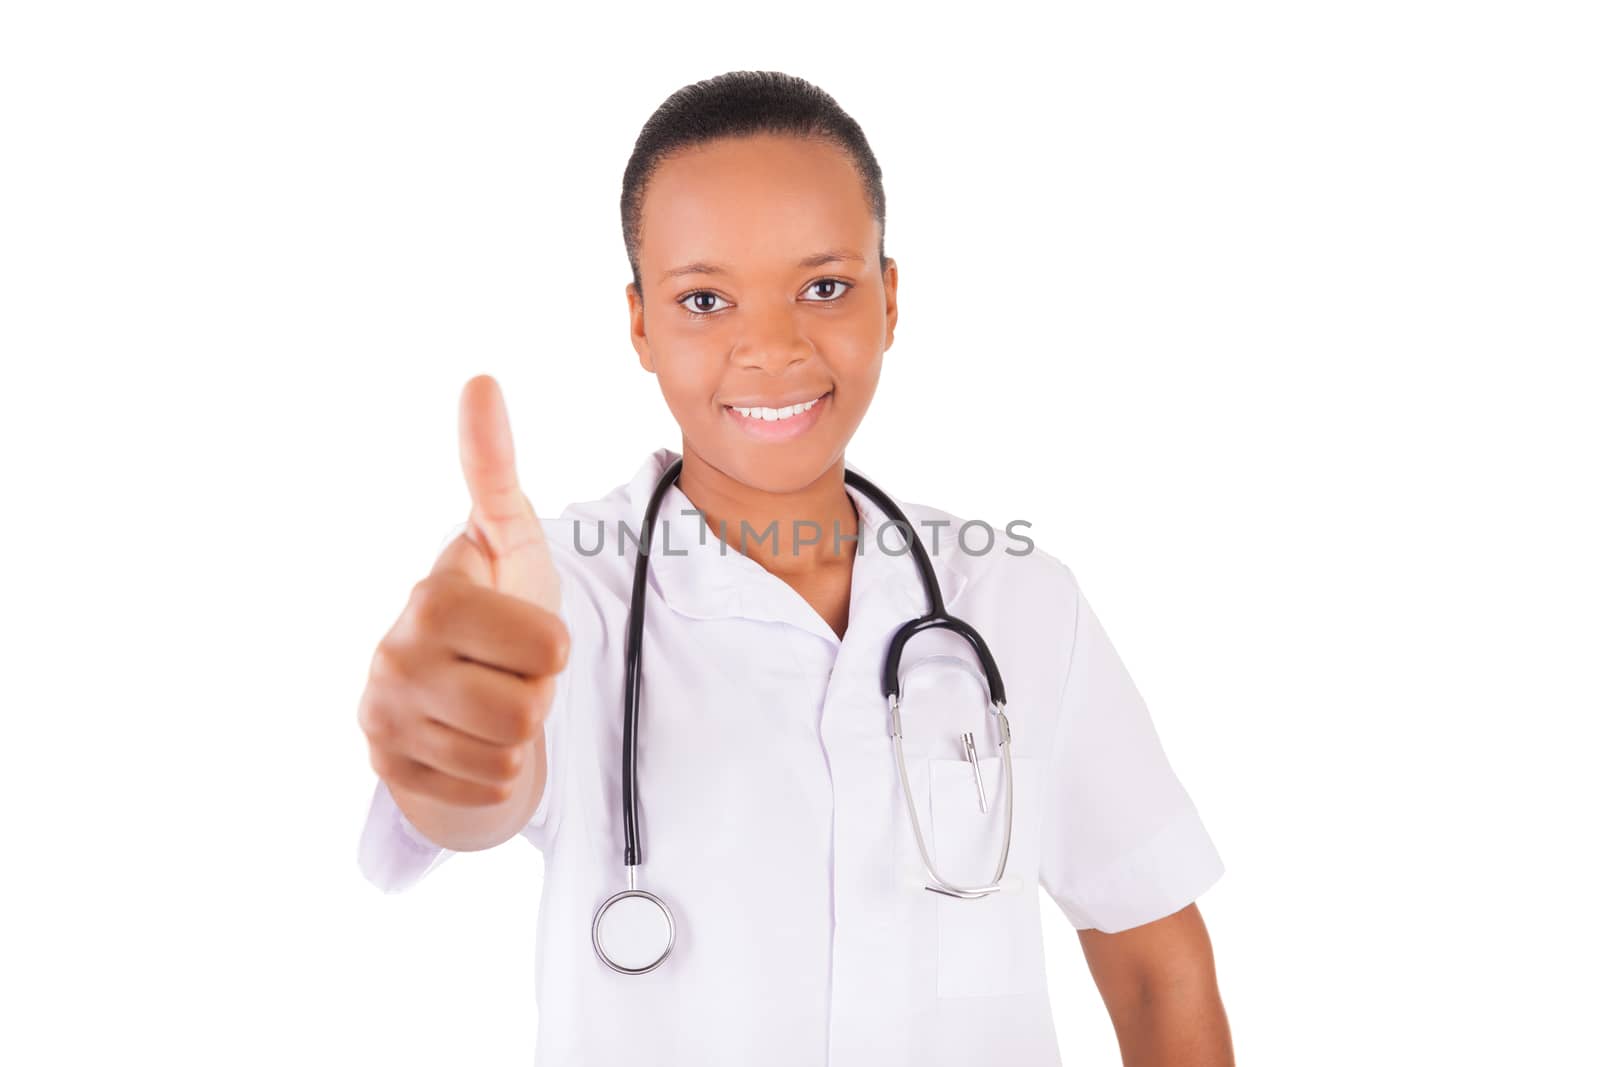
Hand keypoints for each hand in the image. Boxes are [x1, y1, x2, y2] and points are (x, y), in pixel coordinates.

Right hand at [358, 375, 569, 822]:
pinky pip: (486, 791)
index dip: (551, 647)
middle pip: (528, 707)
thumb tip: (480, 378)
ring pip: (508, 754)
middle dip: (535, 693)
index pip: (547, 648)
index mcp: (432, 598)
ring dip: (516, 736)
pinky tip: (470, 744)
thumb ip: (494, 468)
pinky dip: (495, 776)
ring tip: (489, 705)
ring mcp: (385, 720)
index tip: (518, 632)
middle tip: (505, 674)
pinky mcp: (392, 774)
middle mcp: (395, 659)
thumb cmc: (493, 611)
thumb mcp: (507, 541)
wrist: (453, 696)